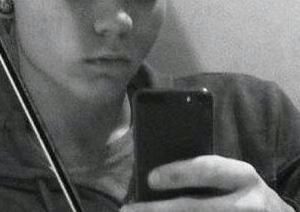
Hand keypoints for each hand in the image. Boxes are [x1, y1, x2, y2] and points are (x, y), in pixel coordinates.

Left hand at [121, 155, 294, 210]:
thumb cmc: (243, 190)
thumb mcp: (233, 175)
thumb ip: (205, 172)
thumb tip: (156, 173)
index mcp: (243, 176)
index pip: (207, 169)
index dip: (178, 173)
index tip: (151, 178)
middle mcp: (247, 204)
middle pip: (197, 208)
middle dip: (160, 210)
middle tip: (129, 209)